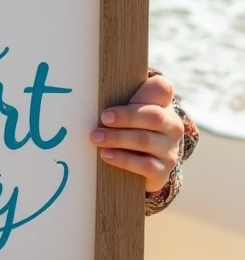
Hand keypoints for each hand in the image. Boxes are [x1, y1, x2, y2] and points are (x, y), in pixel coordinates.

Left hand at [88, 73, 183, 192]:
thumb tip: (87, 90)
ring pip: (145, 140)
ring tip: (96, 138)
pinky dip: (123, 159)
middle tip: (103, 118)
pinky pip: (145, 165)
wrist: (148, 165)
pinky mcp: (163, 171)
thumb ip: (119, 98)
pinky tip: (106, 155)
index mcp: (164, 105)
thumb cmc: (132, 128)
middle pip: (154, 116)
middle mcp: (172, 126)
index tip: (124, 91)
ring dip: (117, 138)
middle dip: (126, 117)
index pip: (162, 88)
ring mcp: (169, 149)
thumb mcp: (130, 111)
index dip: (145, 90)